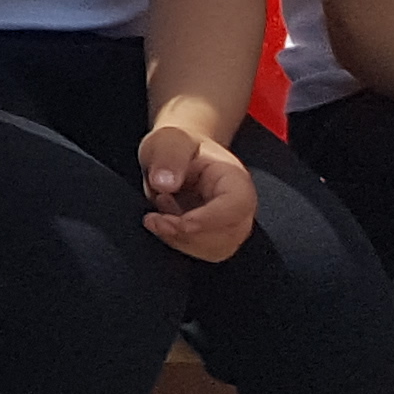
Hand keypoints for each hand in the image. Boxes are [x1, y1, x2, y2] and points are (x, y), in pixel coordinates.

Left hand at [137, 121, 258, 264]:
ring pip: (214, 249)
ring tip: (159, 213)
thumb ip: (168, 158)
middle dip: (187, 233)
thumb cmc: (176, 146)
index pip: (236, 206)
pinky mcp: (216, 238)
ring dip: (180, 239)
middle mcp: (240, 206)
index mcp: (235, 180)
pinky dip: (179, 243)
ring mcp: (231, 225)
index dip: (210, 220)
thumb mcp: (168, 140)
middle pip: (227, 234)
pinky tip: (166, 222)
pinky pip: (202, 253)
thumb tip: (164, 184)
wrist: (177, 155)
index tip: (181, 223)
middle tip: (153, 218)